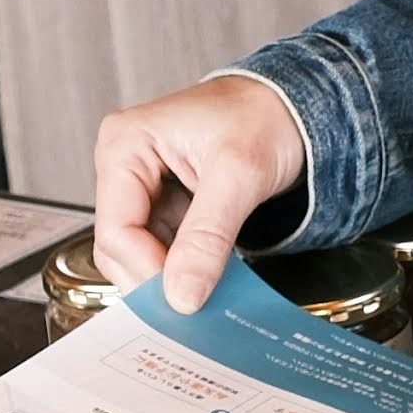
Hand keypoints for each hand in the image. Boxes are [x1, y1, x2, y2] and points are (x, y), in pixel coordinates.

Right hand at [87, 72, 307, 310]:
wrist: (296, 105)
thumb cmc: (266, 115)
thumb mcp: (239, 175)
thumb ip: (208, 236)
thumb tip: (181, 295)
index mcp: (125, 144)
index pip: (116, 230)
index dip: (147, 271)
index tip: (183, 301)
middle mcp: (124, 165)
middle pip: (119, 247)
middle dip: (155, 279)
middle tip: (194, 307)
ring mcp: (143, 186)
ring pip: (140, 254)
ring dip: (171, 278)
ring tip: (208, 291)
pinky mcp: (166, 203)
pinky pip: (164, 249)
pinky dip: (185, 269)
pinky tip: (209, 277)